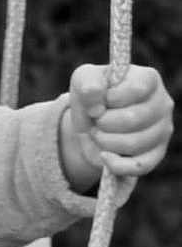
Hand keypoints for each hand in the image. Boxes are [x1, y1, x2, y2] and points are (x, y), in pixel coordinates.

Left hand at [60, 64, 173, 191]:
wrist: (89, 124)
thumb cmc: (91, 96)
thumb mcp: (83, 79)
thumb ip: (88, 83)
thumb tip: (96, 105)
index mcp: (149, 79)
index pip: (136, 90)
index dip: (108, 99)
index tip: (97, 102)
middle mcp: (162, 103)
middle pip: (133, 119)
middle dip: (103, 123)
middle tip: (95, 121)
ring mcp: (162, 130)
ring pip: (134, 144)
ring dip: (104, 141)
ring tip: (98, 133)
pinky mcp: (156, 154)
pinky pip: (140, 166)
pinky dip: (116, 165)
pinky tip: (104, 156)